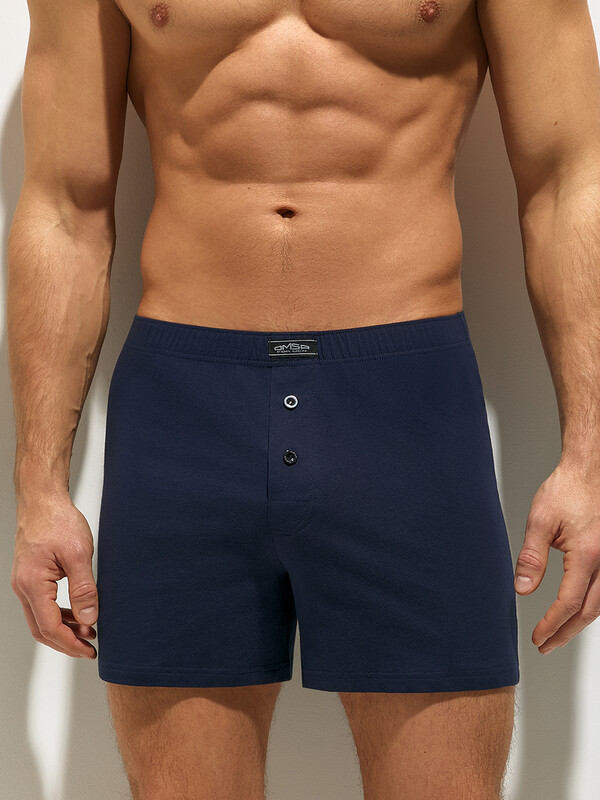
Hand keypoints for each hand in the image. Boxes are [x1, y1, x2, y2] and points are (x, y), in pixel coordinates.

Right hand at [11, 493, 97, 658]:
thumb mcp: (79, 554)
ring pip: (41, 618)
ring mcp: (24, 582)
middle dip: (66, 642)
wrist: (43, 501)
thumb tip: (89, 618)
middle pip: (42, 629)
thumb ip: (84, 589)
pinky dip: (58, 614)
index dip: (70, 643)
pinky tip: (77, 613)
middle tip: (90, 646)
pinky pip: (42, 605)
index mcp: (33, 584)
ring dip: (64, 628)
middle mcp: (23, 587)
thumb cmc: (57, 520)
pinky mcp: (30, 577)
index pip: (50, 627)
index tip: (89, 650)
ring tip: (88, 630)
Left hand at [514, 459, 599, 653]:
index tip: (539, 636)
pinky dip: (594, 606)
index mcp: (588, 553)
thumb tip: (522, 589)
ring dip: (581, 622)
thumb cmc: (568, 488)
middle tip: (546, 645)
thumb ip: (531, 558)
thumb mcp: (540, 521)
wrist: (591, 469)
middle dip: (566, 632)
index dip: (552, 624)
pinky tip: (580, 611)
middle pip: (589, 611)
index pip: (569, 602)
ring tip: (559, 634)